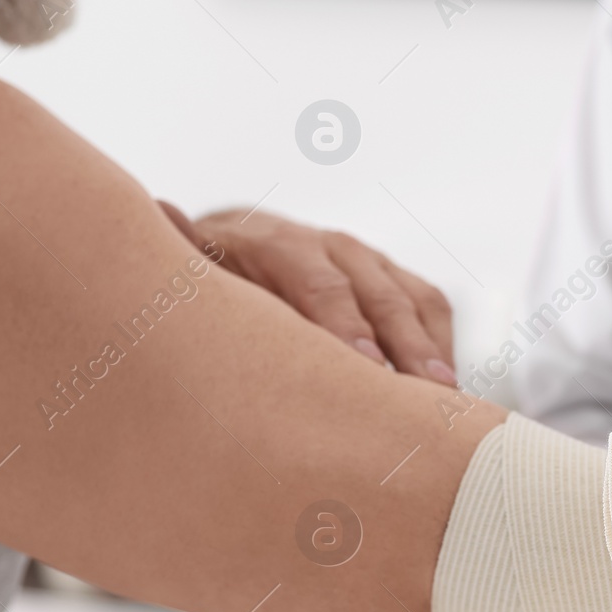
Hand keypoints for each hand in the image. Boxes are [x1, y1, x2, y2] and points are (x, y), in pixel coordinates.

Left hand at [158, 201, 455, 383]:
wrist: (241, 243)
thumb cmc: (214, 275)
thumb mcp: (194, 268)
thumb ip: (186, 255)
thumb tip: (164, 212)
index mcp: (280, 245)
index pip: (320, 284)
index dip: (345, 326)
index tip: (364, 367)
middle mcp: (333, 247)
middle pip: (379, 295)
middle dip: (404, 346)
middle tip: (424, 394)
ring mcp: (370, 261)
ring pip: (414, 299)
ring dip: (432, 348)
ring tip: (447, 399)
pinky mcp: (396, 277)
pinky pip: (431, 306)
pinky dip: (442, 344)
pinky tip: (445, 390)